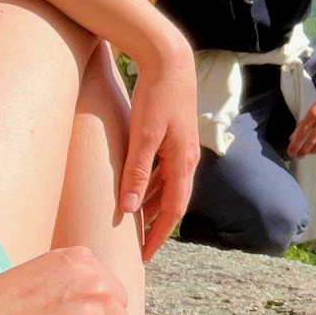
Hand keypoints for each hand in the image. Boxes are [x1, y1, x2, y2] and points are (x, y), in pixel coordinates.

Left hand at [118, 37, 198, 257]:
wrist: (170, 58)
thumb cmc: (157, 95)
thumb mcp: (142, 136)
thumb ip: (135, 173)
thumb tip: (128, 210)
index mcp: (183, 162)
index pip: (173, 210)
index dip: (159, 235)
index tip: (145, 256)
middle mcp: (187, 158)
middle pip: (172, 201)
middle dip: (155, 225)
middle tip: (136, 245)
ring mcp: (182, 147)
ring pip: (167, 186)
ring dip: (151, 205)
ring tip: (131, 222)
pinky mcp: (174, 136)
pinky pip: (164, 171)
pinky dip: (151, 185)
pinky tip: (136, 187)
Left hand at [287, 80, 315, 157]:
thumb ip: (306, 120)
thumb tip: (295, 134)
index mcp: (314, 111)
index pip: (302, 130)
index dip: (296, 142)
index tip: (290, 151)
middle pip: (312, 138)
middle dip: (303, 149)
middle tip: (298, 156)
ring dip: (315, 150)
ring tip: (309, 154)